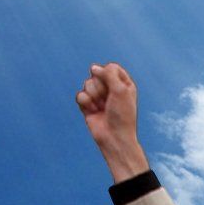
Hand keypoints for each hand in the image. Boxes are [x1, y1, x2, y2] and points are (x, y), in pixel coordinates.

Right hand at [75, 62, 147, 182]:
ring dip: (94, 97)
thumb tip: (93, 67)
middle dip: (101, 87)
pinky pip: (80, 95)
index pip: (111, 67)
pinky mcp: (87, 105)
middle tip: (109, 101)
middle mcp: (111, 88)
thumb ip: (109, 74)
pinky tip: (93, 112)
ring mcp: (98, 96)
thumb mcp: (121, 90)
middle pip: (96, 73)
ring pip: (87, 83)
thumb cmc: (122, 115)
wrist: (114, 137)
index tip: (115, 87)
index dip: (109, 74)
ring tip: (102, 108)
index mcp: (123, 84)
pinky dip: (86, 103)